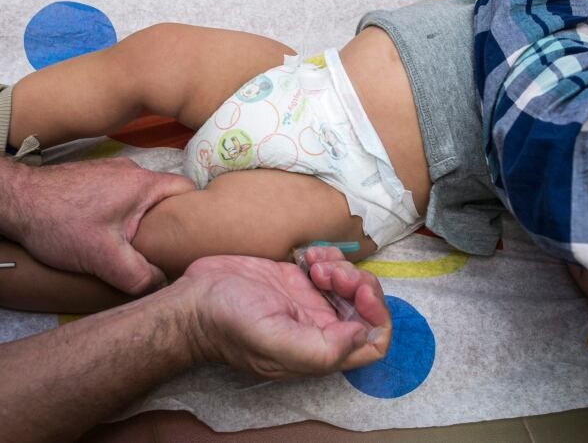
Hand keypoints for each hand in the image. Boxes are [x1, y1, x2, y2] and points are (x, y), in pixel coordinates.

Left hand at [6, 157, 193, 293]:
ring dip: (143, 216)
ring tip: (136, 241)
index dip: (196, 212)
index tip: (194, 235)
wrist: (14, 200)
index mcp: (143, 183)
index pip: (188, 190)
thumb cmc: (58, 221)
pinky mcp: (94, 177)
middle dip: (168, 220)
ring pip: (142, 195)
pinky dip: (123, 210)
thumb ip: (138, 275)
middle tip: (165, 245)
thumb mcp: (102, 257)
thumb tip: (161, 286)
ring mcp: (111, 170)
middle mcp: (132, 170)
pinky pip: (122, 193)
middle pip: (166, 194)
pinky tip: (109, 230)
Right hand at [184, 247, 390, 378]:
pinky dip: (327, 256)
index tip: (358, 291)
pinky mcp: (297, 280)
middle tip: (329, 272)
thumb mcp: (273, 340)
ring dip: (342, 267)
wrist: (193, 301)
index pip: (374, 342)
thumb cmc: (227, 323)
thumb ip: (321, 348)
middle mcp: (321, 328)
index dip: (377, 315)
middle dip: (358, 284)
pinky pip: (331, 266)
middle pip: (366, 308)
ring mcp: (310, 303)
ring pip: (351, 284)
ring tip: (314, 264)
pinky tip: (306, 255)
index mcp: (321, 350)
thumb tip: (362, 335)